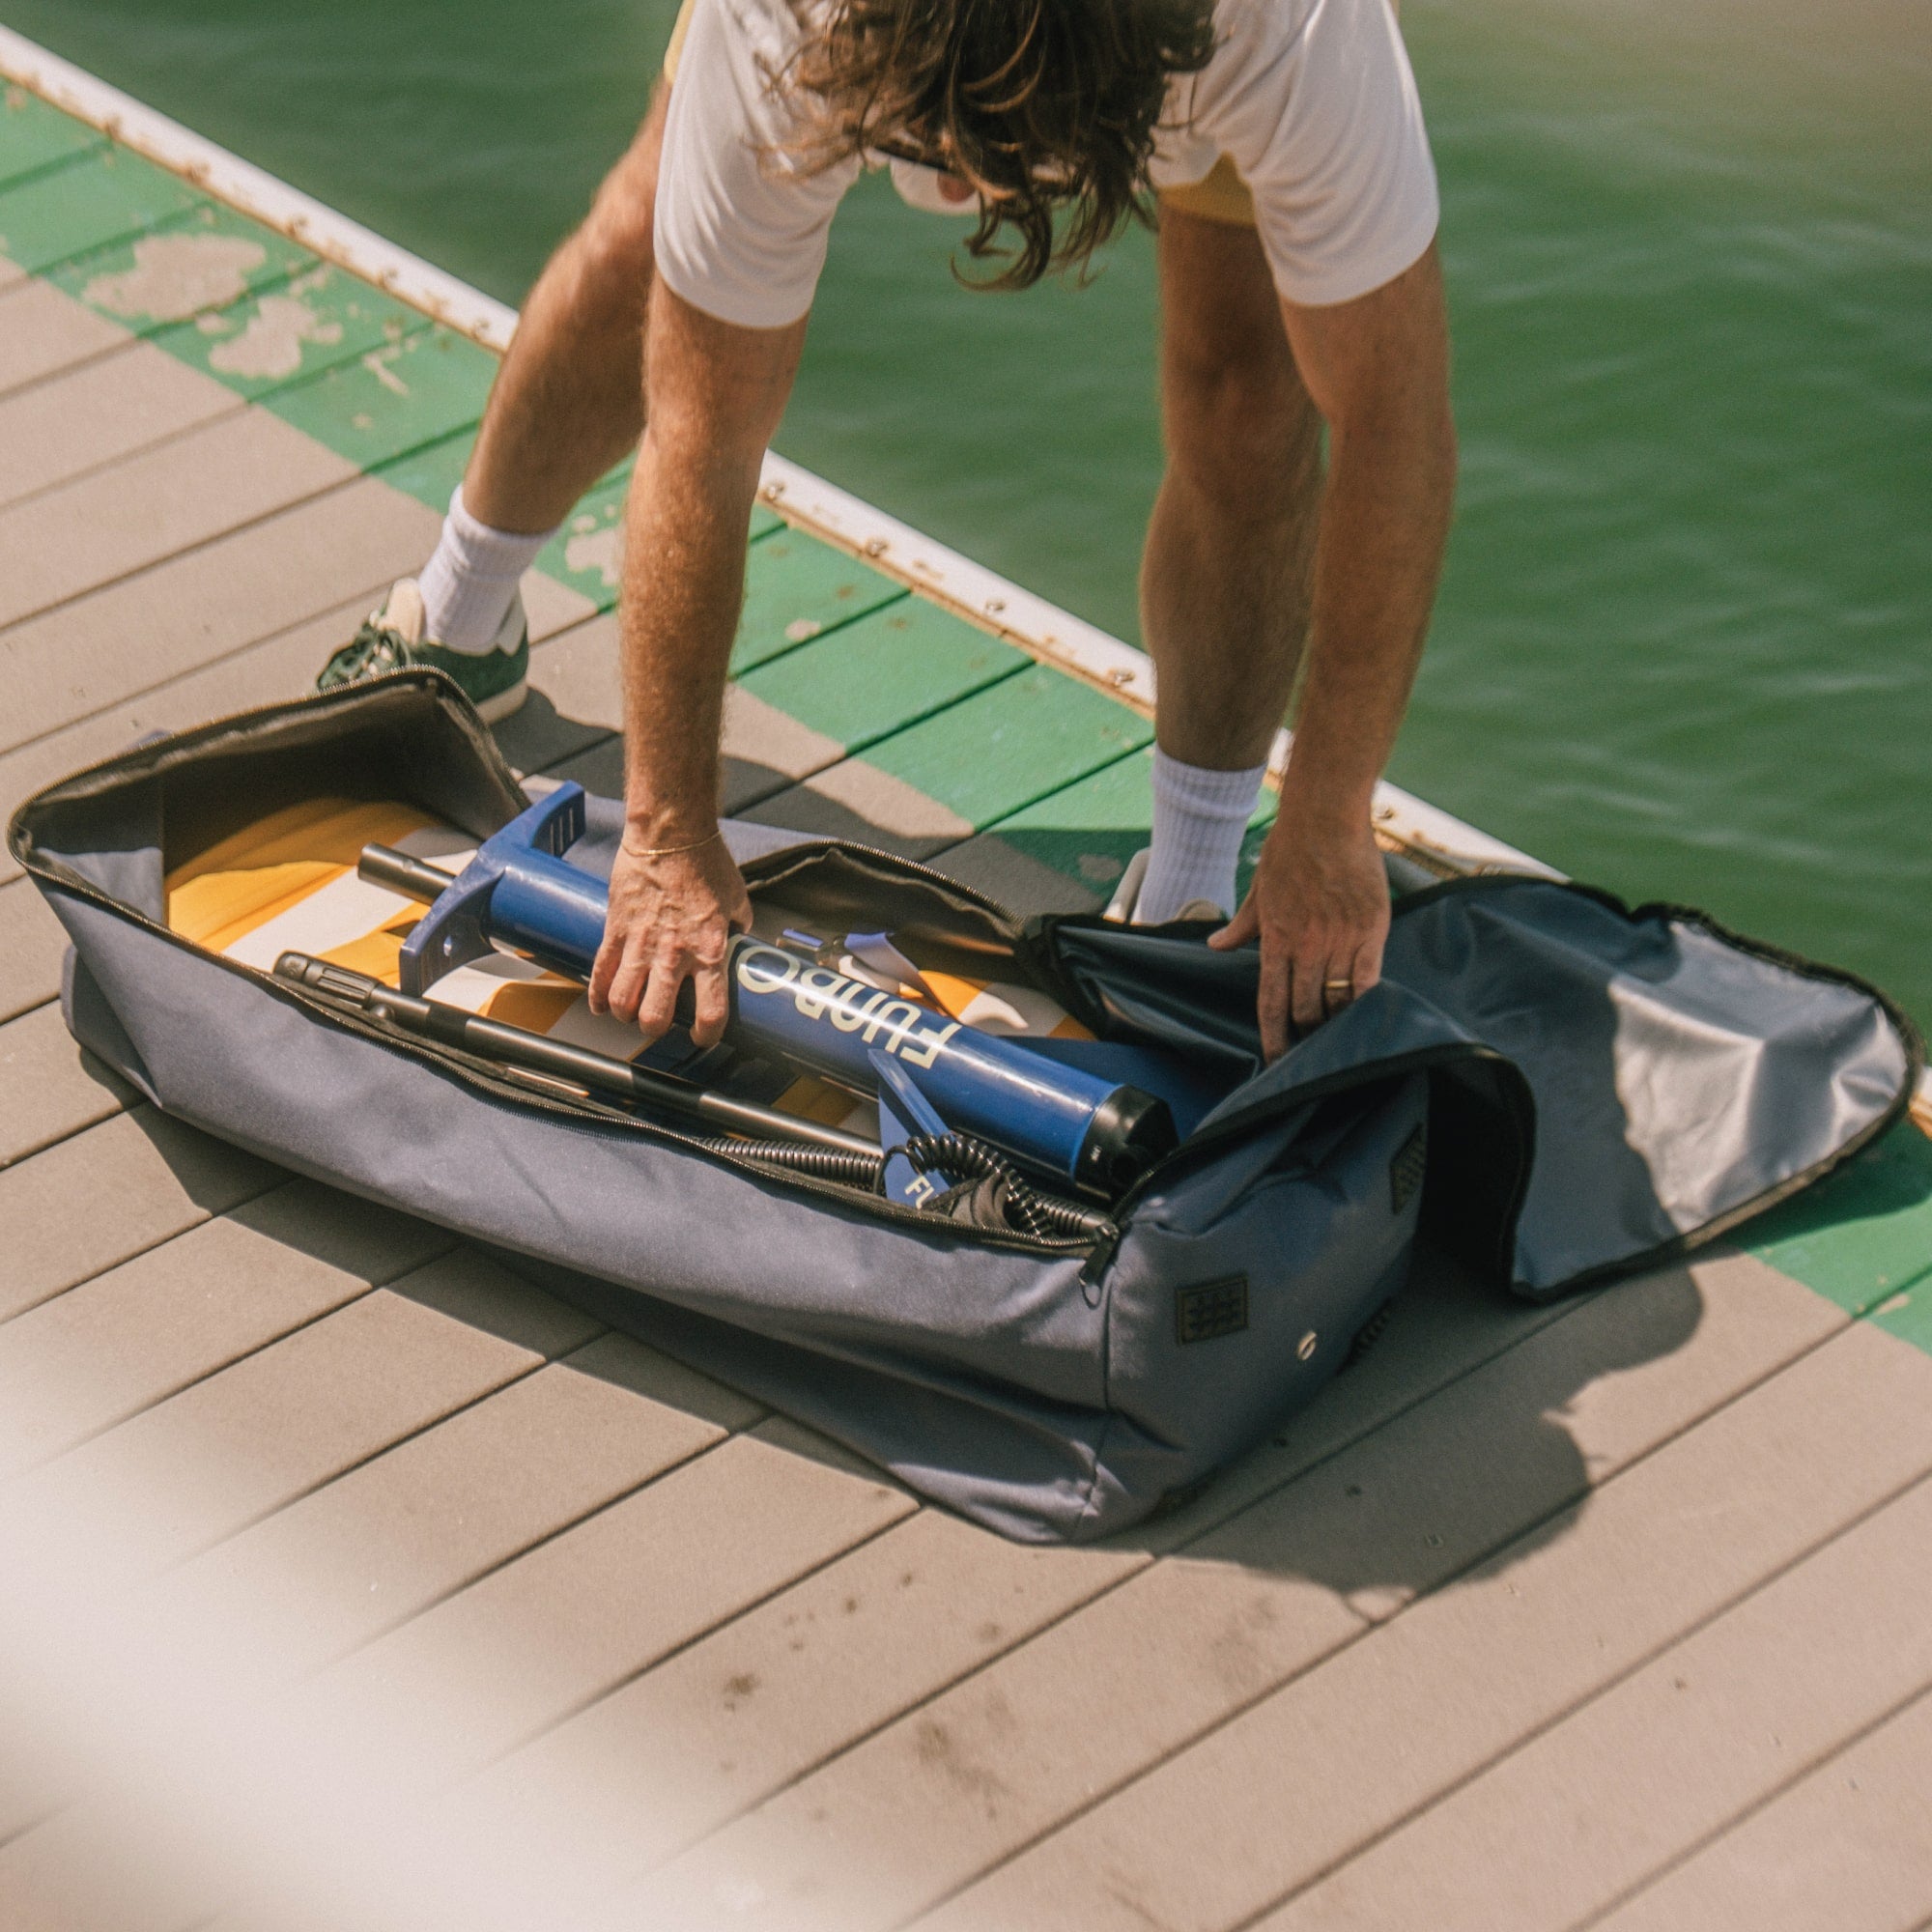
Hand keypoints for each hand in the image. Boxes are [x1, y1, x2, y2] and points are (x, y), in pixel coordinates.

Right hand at [588, 827, 751, 1048]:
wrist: (670, 834)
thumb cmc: (707, 863)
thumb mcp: (737, 901)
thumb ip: (739, 928)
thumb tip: (741, 941)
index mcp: (710, 951)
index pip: (710, 1012)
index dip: (706, 1035)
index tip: (703, 1037)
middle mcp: (674, 955)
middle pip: (655, 1018)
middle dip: (655, 1029)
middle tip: (659, 1022)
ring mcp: (640, 945)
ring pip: (622, 1001)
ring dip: (626, 1013)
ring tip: (632, 1010)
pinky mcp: (615, 929)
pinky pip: (600, 971)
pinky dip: (597, 994)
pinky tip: (601, 1005)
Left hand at [1208, 814, 1388, 1061]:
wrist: (1324, 820)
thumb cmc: (1289, 852)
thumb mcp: (1258, 891)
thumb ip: (1241, 926)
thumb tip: (1216, 946)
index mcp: (1275, 940)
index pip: (1271, 1002)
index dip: (1274, 1036)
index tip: (1277, 1060)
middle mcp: (1305, 947)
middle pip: (1306, 1008)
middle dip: (1307, 1034)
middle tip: (1312, 1051)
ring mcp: (1339, 940)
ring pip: (1337, 998)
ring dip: (1337, 1021)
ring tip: (1340, 1038)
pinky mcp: (1370, 930)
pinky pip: (1369, 978)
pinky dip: (1366, 1001)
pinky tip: (1367, 1016)